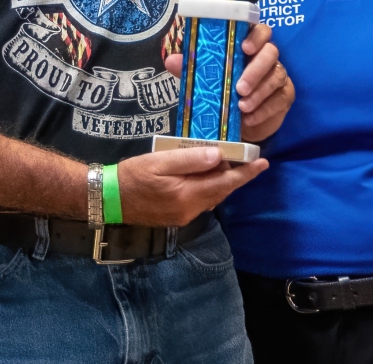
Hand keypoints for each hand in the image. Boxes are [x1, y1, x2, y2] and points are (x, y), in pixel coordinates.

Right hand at [115, 146, 266, 227]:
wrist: (109, 199)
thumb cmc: (132, 176)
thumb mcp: (159, 162)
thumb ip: (190, 160)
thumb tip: (219, 156)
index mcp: (188, 195)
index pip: (225, 183)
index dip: (245, 173)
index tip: (263, 163)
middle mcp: (190, 209)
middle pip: (222, 191)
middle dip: (237, 176)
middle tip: (251, 160)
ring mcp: (184, 215)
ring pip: (213, 196)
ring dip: (224, 181)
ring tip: (231, 164)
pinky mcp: (177, 216)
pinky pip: (202, 200)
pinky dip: (210, 187)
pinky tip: (208, 176)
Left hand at [162, 19, 293, 143]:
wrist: (241, 121)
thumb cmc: (223, 91)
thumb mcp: (205, 79)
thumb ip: (191, 68)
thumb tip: (171, 60)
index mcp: (249, 46)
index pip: (261, 31)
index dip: (256, 36)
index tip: (245, 47)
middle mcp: (267, 58)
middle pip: (271, 53)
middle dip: (256, 69)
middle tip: (239, 87)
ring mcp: (279, 76)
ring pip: (276, 77)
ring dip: (259, 92)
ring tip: (242, 106)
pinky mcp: (285, 96)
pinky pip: (280, 100)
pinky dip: (264, 110)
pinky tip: (250, 118)